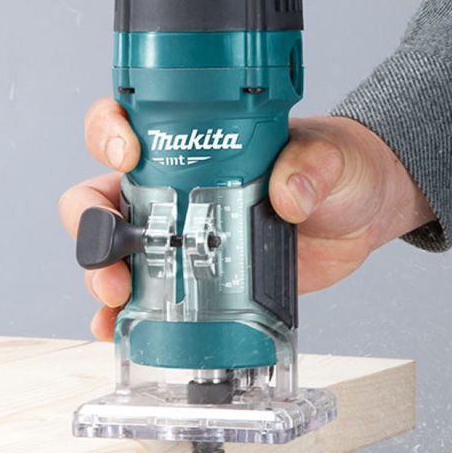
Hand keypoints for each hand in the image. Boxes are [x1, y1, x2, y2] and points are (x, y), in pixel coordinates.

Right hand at [59, 97, 434, 339]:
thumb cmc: (336, 167)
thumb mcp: (329, 156)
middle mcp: (175, 184)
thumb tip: (288, 193)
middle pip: (101, 195)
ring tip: (118, 295)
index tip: (127, 153)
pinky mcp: (199, 275)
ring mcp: (183, 233)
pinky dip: (128, 314)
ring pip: (116, 249)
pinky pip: (150, 294)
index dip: (108, 133)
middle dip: (90, 222)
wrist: (361, 212)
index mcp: (194, 141)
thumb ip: (311, 166)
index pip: (128, 125)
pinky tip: (124, 327)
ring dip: (101, 273)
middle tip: (115, 247)